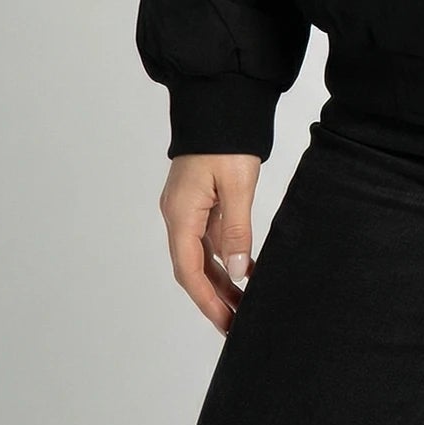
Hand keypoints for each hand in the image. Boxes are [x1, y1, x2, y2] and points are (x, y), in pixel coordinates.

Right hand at [159, 153, 261, 334]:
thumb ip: (236, 231)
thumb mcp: (237, 185)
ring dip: (221, 280)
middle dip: (214, 297)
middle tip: (237, 324)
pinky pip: (209, 237)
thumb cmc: (226, 139)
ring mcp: (187, 207)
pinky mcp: (199, 199)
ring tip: (243, 305)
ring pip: (201, 254)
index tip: (226, 323)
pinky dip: (225, 256)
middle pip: (192, 267)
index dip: (207, 300)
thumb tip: (238, 273)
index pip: (189, 270)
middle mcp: (178, 214)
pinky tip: (245, 270)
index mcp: (180, 213)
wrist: (220, 100)